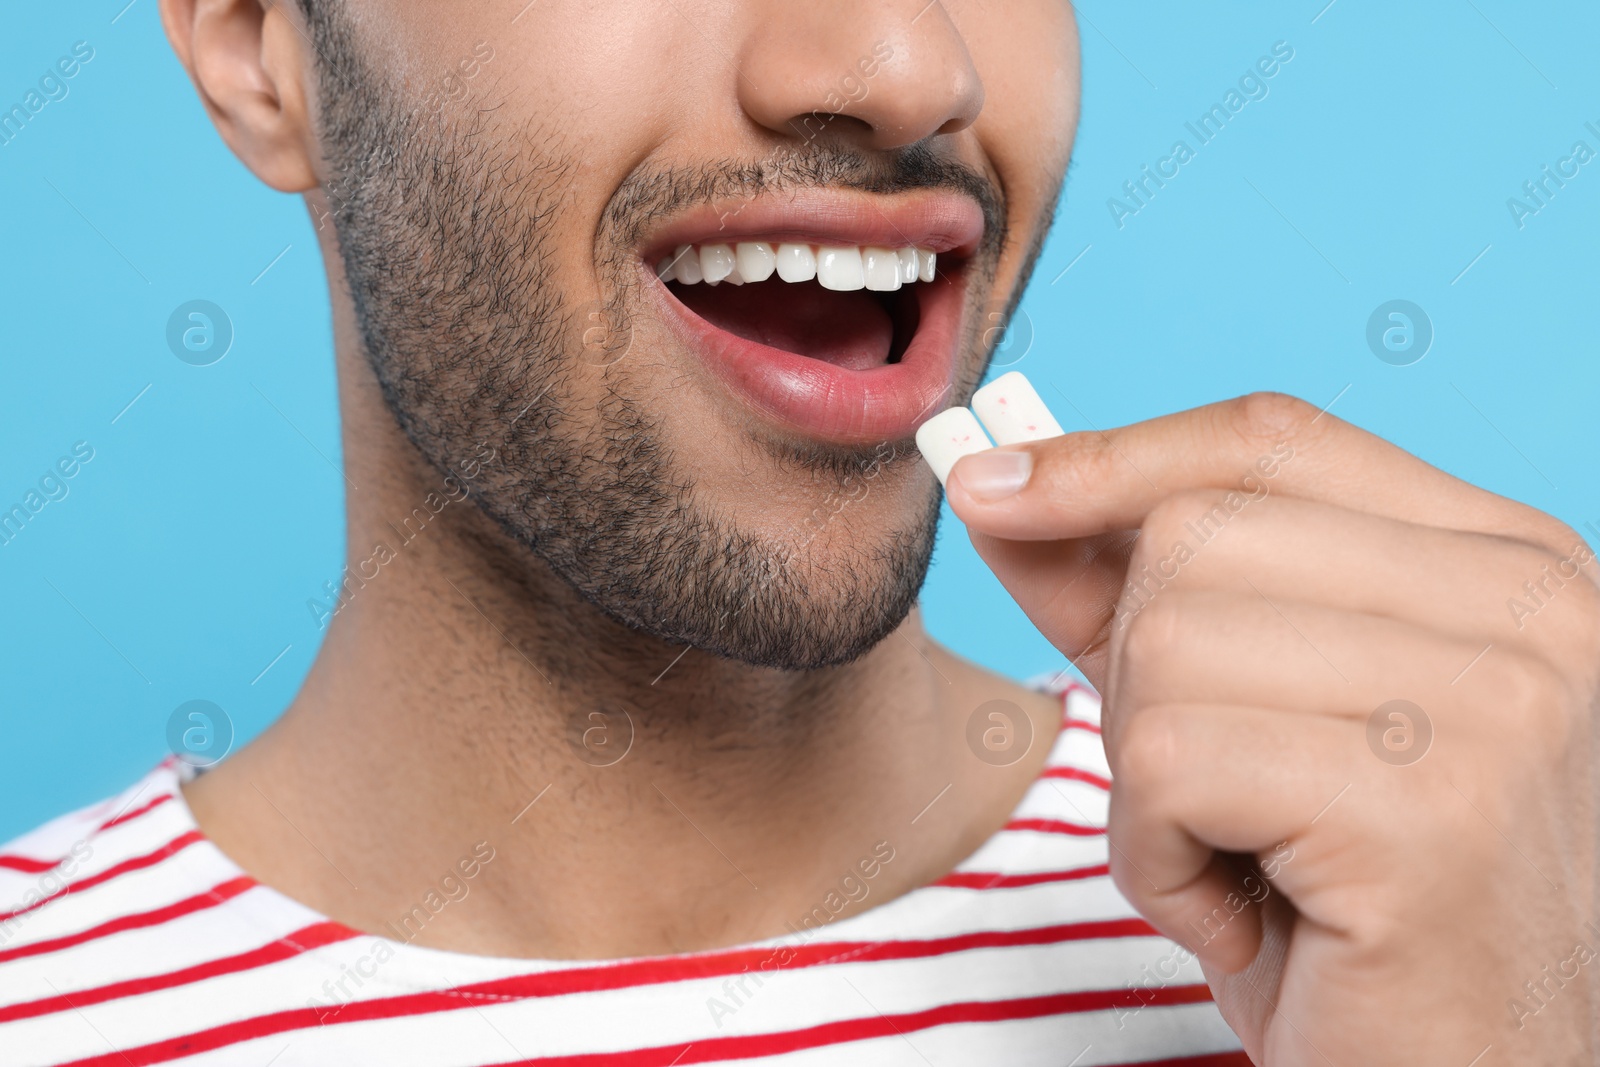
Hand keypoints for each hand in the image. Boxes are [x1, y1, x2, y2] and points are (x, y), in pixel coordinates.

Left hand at [945, 392, 1599, 1065]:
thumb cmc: (1347, 908)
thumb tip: (999, 487)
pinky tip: (1241, 916)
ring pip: (1165, 641)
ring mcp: (1494, 701)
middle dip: (1136, 672)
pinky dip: (1155, 858)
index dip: (1112, 455)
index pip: (1270, 439)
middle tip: (1213, 795)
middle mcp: (1528, 608)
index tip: (992, 485)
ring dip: (1145, 779)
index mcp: (1502, 562)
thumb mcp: (1239, 717)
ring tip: (1239, 860)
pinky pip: (1168, 763)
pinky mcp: (1428, 808)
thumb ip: (1134, 594)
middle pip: (1193, 534)